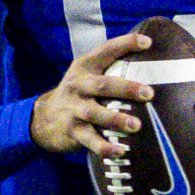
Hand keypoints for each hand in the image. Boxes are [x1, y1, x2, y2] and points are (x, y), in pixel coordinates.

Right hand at [31, 29, 152, 155]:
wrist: (42, 118)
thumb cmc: (78, 93)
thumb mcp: (86, 74)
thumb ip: (110, 67)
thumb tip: (151, 62)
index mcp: (85, 67)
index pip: (106, 51)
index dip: (125, 44)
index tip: (147, 42)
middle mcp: (78, 86)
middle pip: (102, 85)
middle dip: (126, 88)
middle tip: (148, 93)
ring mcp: (74, 109)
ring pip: (95, 114)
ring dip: (116, 119)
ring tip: (136, 125)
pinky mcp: (72, 131)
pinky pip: (90, 140)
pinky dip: (105, 147)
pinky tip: (120, 151)